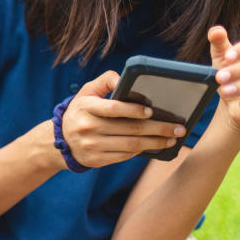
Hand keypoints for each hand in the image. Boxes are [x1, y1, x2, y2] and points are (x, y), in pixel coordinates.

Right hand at [61, 71, 185, 167]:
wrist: (61, 140)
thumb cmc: (81, 111)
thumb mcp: (87, 92)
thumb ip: (105, 81)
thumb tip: (123, 79)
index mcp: (85, 107)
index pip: (112, 108)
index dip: (133, 110)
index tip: (151, 111)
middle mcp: (87, 127)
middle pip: (129, 129)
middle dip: (158, 128)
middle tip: (178, 128)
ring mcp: (91, 146)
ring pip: (130, 145)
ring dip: (155, 142)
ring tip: (172, 139)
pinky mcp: (96, 160)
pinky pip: (124, 156)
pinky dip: (141, 151)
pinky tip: (154, 146)